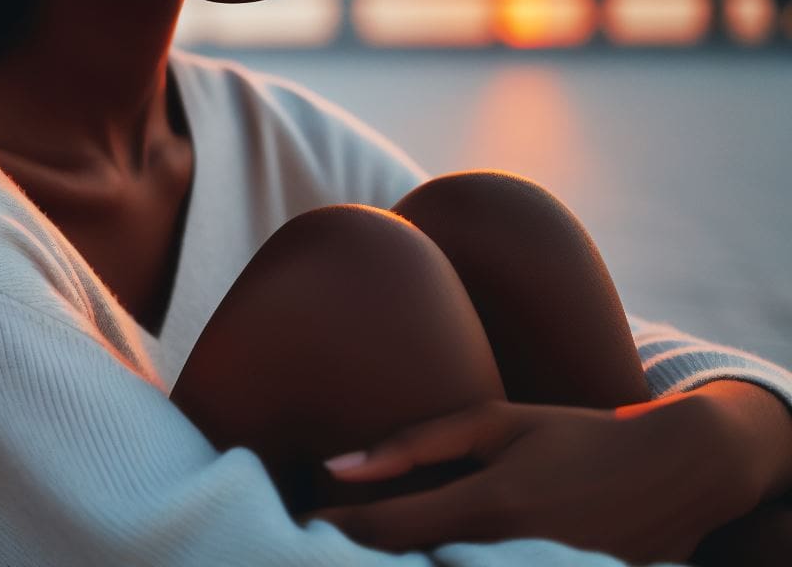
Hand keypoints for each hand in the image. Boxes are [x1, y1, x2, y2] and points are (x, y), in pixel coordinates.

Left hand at [297, 396, 749, 563]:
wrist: (677, 472)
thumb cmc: (578, 434)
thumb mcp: (500, 422)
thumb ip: (418, 441)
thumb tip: (338, 462)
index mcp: (491, 504)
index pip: (389, 533)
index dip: (334, 530)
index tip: (298, 522)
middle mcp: (512, 555)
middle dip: (358, 556)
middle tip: (312, 543)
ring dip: (401, 565)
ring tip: (358, 547)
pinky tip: (427, 554)